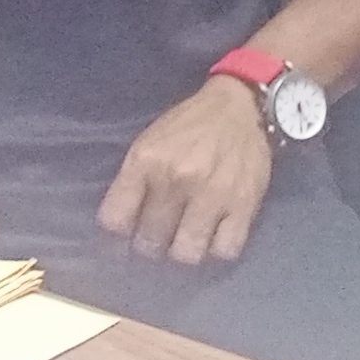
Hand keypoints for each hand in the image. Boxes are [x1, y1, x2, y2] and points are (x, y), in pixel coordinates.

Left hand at [99, 77, 275, 266]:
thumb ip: (131, 182)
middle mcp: (176, 179)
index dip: (117, 234)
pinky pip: (224, 249)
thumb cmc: (188, 126)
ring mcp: (211, 194)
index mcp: (146, 161)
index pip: (115, 219)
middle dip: (149, 245)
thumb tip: (120, 227)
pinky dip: (216, 250)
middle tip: (157, 238)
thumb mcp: (148, 143)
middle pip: (150, 241)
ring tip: (183, 241)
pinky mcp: (243, 205)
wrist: (238, 107)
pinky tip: (213, 238)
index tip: (126, 234)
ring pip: (186, 253)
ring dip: (181, 252)